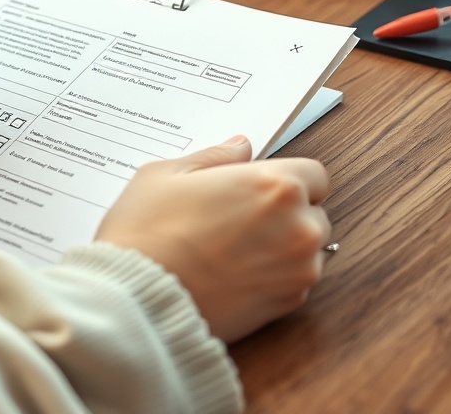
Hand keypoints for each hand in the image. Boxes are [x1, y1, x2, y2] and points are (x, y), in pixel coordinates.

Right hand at [94, 136, 330, 342]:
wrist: (136, 300)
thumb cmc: (145, 233)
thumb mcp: (165, 175)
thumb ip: (214, 157)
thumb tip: (240, 147)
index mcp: (274, 185)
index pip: (314, 174)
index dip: (285, 178)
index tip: (260, 188)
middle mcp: (298, 227)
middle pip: (313, 212)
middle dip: (285, 213)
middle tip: (237, 219)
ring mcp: (298, 269)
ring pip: (306, 249)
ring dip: (282, 246)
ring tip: (232, 250)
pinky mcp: (288, 304)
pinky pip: (294, 281)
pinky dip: (273, 276)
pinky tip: (233, 273)